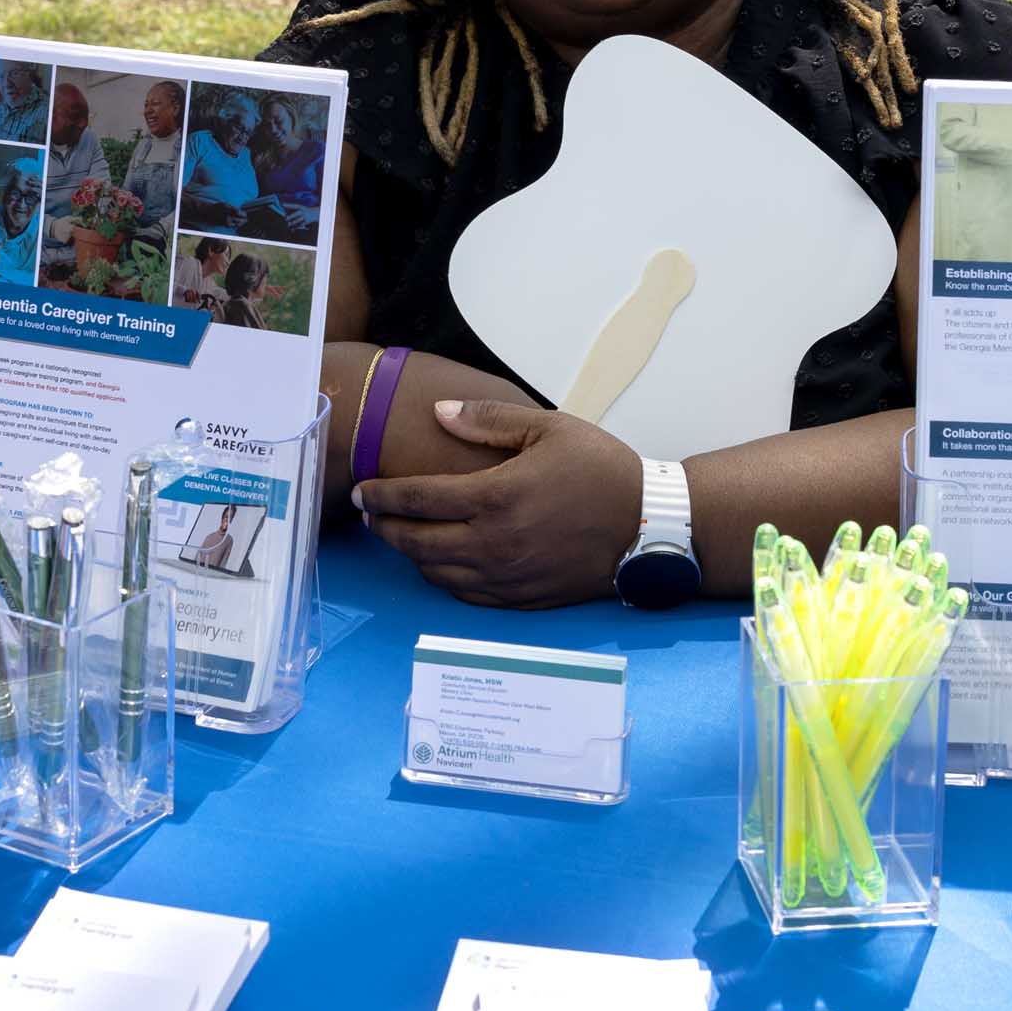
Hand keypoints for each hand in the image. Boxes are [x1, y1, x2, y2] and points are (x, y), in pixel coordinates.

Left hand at [354, 399, 641, 608]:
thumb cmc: (602, 469)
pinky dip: (443, 578)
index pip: (417, 499)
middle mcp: (494, 543)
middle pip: (416, 542)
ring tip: (401, 535)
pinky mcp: (523, 599)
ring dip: (410, 555)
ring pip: (436, 572)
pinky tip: (441, 562)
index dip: (381, 496)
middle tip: (370, 515)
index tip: (361, 491)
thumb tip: (438, 411)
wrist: (650, 527)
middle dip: (384, 529)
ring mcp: (507, 576)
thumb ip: (487, 418)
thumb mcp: (548, 427)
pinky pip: (465, 594)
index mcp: (495, 497)